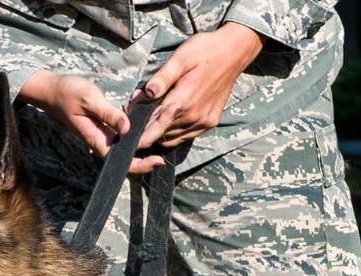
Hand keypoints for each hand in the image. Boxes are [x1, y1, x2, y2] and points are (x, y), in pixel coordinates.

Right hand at [18, 70, 165, 173]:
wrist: (52, 89)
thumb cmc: (67, 93)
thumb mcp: (88, 99)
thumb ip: (107, 113)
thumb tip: (127, 127)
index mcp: (99, 140)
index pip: (123, 162)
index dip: (142, 165)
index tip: (159, 160)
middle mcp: (106, 140)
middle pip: (135, 147)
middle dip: (157, 132)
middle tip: (175, 111)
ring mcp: (109, 132)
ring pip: (136, 134)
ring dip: (153, 122)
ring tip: (170, 105)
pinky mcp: (111, 122)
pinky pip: (131, 123)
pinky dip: (142, 113)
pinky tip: (149, 99)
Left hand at [132, 22, 264, 157]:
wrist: (234, 52)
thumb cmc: (204, 51)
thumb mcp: (181, 58)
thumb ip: (163, 78)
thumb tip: (146, 93)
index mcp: (183, 102)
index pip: (154, 127)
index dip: (139, 132)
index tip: (126, 132)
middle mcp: (194, 117)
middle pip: (161, 134)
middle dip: (146, 129)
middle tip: (134, 118)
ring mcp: (203, 122)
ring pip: (172, 138)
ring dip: (159, 132)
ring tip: (149, 118)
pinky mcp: (210, 122)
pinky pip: (186, 136)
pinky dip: (173, 132)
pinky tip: (167, 120)